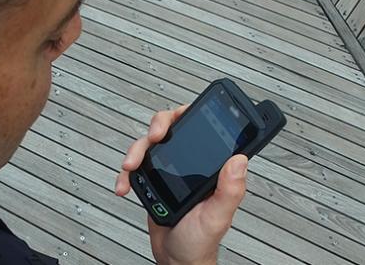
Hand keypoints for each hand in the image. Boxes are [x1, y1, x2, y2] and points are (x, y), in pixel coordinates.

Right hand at [115, 105, 248, 264]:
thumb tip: (240, 159)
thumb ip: (230, 190)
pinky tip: (124, 186)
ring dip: (136, 150)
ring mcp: (170, 169)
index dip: (190, 114)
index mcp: (212, 167)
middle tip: (153, 137)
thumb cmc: (201, 241)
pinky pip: (135, 167)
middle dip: (158, 125)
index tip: (178, 120)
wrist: (176, 259)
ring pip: (149, 143)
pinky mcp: (153, 180)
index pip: (203, 127)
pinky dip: (125, 174)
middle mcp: (191, 162)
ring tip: (131, 166)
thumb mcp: (218, 216)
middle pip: (172, 127)